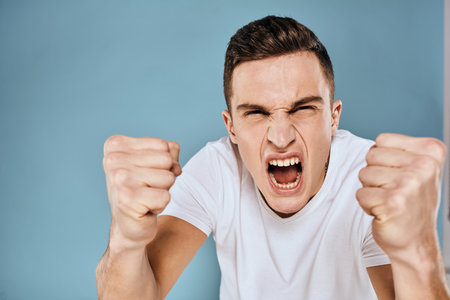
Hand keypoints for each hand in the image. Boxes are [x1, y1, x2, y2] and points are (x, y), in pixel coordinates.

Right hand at [103, 135, 181, 250]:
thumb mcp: (156, 164)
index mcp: (116, 146)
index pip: (163, 145)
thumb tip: (174, 154)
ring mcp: (119, 179)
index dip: (163, 163)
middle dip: (164, 177)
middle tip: (147, 188)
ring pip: (168, 177)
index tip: (146, 175)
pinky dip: (160, 205)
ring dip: (163, 191)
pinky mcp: (128, 199)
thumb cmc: (143, 190)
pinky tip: (145, 209)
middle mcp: (113, 160)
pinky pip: (165, 196)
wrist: (128, 226)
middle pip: (166, 160)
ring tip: (146, 198)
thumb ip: (169, 152)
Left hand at [356, 133, 445, 260]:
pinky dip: (367, 205)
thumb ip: (398, 149)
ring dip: (370, 190)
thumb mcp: (417, 168)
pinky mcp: (393, 202)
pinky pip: (360, 194)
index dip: (382, 159)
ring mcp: (409, 183)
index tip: (400, 175)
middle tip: (393, 191)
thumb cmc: (411, 203)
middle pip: (370, 155)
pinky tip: (384, 212)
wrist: (417, 242)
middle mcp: (424, 165)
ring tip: (389, 201)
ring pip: (363, 174)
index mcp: (431, 151)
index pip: (382, 140)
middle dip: (374, 174)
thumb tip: (368, 143)